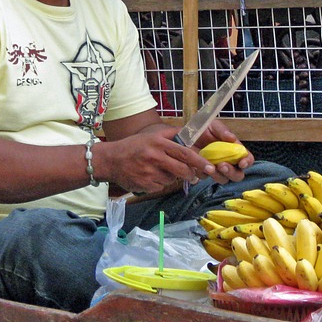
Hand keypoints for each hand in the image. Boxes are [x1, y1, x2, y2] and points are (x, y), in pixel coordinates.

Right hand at [98, 122, 215, 195]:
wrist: (110, 160)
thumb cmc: (134, 146)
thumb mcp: (152, 135)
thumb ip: (171, 136)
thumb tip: (193, 140)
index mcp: (158, 142)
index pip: (185, 153)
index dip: (199, 161)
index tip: (210, 167)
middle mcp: (154, 156)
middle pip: (182, 169)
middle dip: (191, 174)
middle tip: (194, 176)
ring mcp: (149, 172)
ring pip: (172, 179)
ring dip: (171, 177)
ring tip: (160, 170)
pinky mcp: (145, 185)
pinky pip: (161, 186)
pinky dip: (160, 183)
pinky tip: (150, 176)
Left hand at [194, 117, 252, 183]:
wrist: (186, 133)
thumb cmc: (204, 129)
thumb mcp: (214, 126)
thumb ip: (223, 131)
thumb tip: (232, 138)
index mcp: (235, 150)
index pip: (247, 159)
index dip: (247, 162)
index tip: (242, 163)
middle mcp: (229, 162)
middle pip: (238, 175)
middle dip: (232, 172)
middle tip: (222, 165)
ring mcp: (216, 169)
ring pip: (223, 179)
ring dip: (219, 175)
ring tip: (212, 167)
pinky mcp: (204, 172)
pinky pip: (206, 177)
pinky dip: (203, 172)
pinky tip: (198, 165)